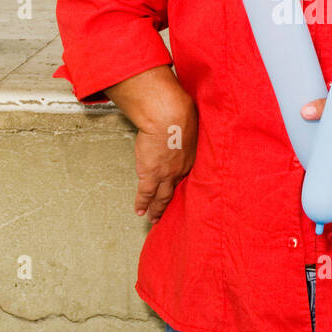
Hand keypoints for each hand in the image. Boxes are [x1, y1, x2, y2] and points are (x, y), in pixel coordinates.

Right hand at [133, 100, 196, 222]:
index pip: (186, 175)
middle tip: (169, 213)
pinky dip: (142, 203)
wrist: (168, 116)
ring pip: (162, 197)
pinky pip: (146, 194)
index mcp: (191, 157)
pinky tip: (139, 211)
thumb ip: (185, 129)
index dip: (181, 183)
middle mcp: (181, 170)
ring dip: (157, 209)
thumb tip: (182, 123)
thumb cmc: (179, 112)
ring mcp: (166, 174)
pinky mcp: (151, 174)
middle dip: (171, 203)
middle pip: (175, 191)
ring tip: (153, 219)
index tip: (179, 188)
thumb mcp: (189, 123)